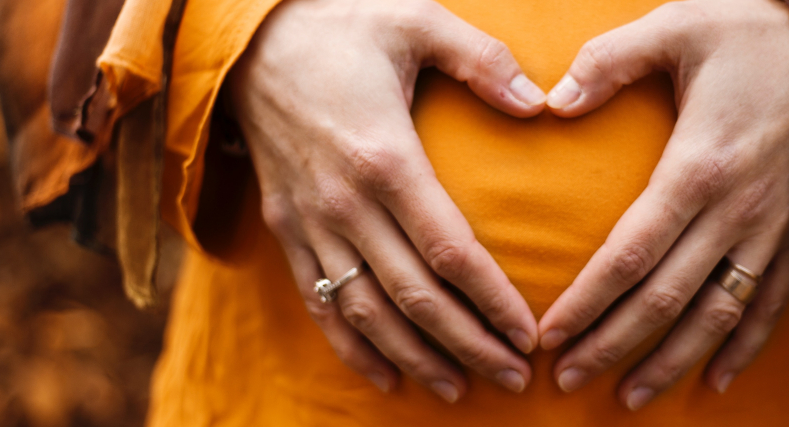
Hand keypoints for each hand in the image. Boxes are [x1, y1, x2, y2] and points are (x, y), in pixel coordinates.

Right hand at [228, 0, 547, 401]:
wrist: (248, 41)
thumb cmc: (342, 28)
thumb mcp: (415, 21)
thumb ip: (482, 60)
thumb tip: (539, 105)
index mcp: (385, 158)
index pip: (449, 251)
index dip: (492, 300)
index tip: (529, 333)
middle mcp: (344, 203)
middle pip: (413, 297)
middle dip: (469, 345)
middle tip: (515, 378)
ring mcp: (310, 223)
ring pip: (366, 313)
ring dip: (416, 358)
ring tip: (460, 389)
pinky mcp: (287, 230)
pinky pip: (318, 304)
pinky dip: (352, 348)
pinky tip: (386, 377)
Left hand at [535, 0, 788, 409]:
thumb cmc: (750, 33)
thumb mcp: (676, 26)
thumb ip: (608, 62)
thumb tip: (552, 100)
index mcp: (699, 166)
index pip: (631, 254)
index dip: (588, 302)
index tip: (550, 335)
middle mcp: (738, 210)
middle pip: (666, 298)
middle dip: (612, 344)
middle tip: (566, 379)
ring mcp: (774, 229)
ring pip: (718, 315)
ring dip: (671, 361)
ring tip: (629, 397)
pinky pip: (771, 304)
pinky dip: (743, 348)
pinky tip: (715, 381)